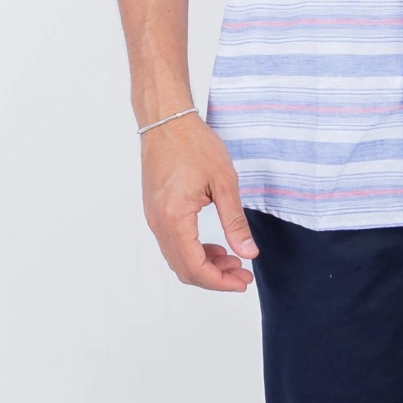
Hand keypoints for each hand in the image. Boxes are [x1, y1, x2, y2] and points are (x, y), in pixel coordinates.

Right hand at [140, 112, 258, 291]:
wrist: (167, 120)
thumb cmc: (194, 144)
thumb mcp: (224, 181)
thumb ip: (235, 221)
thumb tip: (248, 253)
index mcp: (174, 218)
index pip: (195, 267)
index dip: (220, 282)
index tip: (242, 282)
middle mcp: (158, 223)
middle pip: (184, 269)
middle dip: (214, 278)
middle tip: (242, 275)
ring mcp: (154, 217)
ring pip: (177, 258)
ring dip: (204, 265)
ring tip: (232, 260)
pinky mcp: (155, 210)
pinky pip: (172, 243)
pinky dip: (193, 251)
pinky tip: (213, 245)